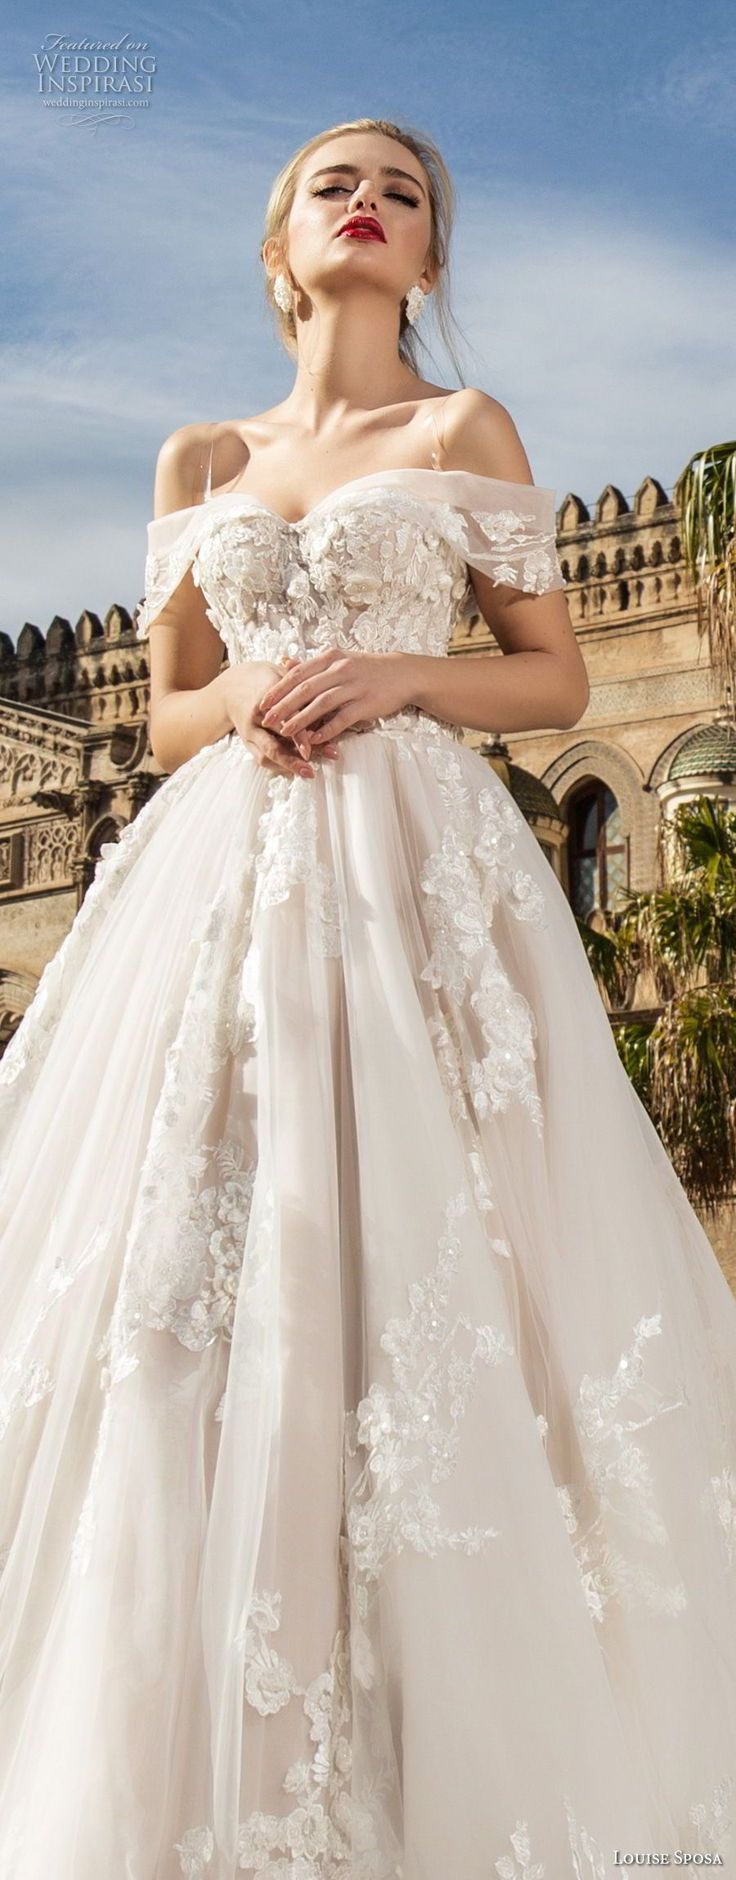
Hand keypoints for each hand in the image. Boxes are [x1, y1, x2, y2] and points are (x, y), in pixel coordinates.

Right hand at [222, 658, 340, 778]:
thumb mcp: (285, 675)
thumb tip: (331, 697)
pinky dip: (280, 766)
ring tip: (308, 773)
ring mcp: (250, 732)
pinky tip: (297, 769)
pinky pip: (263, 758)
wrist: (234, 685)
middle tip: (312, 769)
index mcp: (266, 697)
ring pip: (267, 754)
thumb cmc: (267, 679)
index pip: (284, 718)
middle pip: (273, 743)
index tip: (312, 746)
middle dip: (293, 759)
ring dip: (288, 766)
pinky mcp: (248, 742)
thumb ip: (306, 689)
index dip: (298, 735)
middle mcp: (256, 717)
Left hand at [255, 649, 412, 744]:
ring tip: (285, 732)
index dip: (278, 689)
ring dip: (301, 719)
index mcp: (331, 658)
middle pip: (305, 689)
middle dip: (283, 706)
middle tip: (266, 719)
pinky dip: (327, 729)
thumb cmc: (368, 669)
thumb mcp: (340, 660)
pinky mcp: (367, 703)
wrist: (403, 674)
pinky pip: (343, 718)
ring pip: (321, 704)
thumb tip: (285, 662)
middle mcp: (341, 670)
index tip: (262, 702)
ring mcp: (354, 687)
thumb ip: (312, 665)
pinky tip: (314, 739)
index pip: (298, 674)